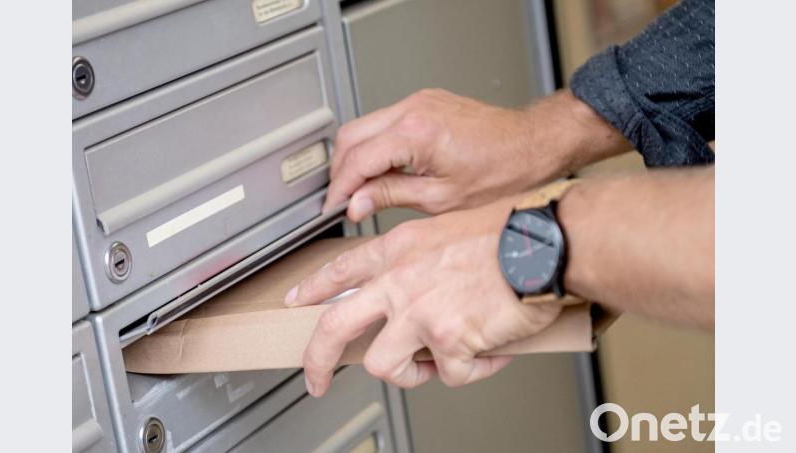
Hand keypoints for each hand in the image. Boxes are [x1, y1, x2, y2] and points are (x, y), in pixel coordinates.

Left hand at [285, 198, 563, 395]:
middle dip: (318, 361)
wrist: (546, 243)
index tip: (297, 302)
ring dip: (411, 374)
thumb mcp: (446, 228)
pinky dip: (473, 370)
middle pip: (335, 327)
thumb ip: (419, 261)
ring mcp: (420, 311)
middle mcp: (400, 280)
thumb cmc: (510, 232)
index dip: (313, 289)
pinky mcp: (449, 340)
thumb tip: (411, 295)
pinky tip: (491, 351)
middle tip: (317, 380)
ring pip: (384, 366)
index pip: (339, 269)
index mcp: (398, 249)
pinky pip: (451, 375)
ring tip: (439, 364)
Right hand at [325, 89, 567, 220]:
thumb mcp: (441, 198)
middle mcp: (413, 109)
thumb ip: (391, 196)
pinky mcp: (426, 102)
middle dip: (341, 170)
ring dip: (357, 156)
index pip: (356, 160)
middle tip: (345, 199)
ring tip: (366, 188)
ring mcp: (419, 101)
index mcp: (414, 133)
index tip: (335, 206)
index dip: (340, 188)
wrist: (534, 145)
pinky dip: (377, 145)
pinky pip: (386, 121)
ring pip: (364, 125)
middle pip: (350, 136)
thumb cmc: (503, 171)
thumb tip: (357, 203)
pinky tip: (386, 169)